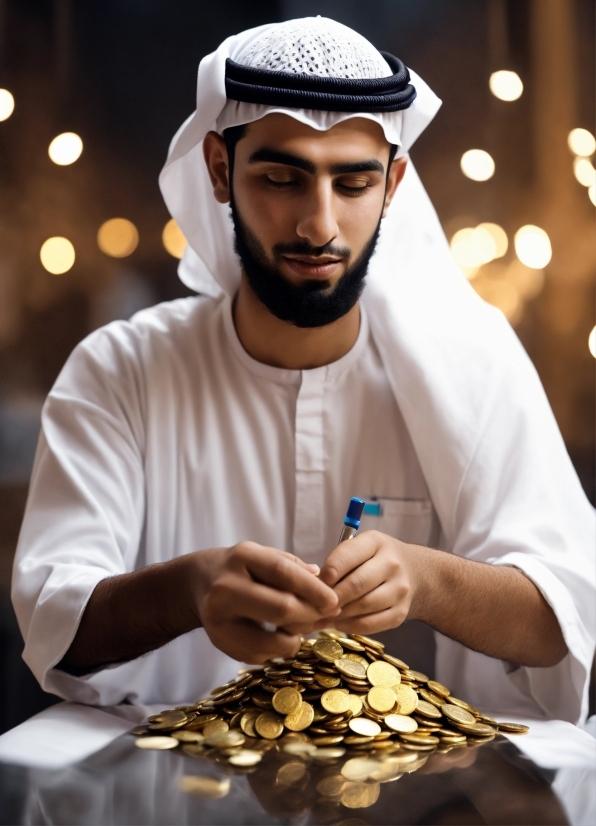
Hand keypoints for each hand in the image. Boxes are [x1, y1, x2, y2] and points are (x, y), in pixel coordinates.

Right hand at [190, 542, 339, 663]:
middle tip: (324, 616)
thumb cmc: (239, 569)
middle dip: (310, 615)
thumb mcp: (262, 556)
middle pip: (281, 608)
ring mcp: (219, 617)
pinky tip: (279, 635)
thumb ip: (292, 566)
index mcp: (241, 557)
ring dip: (296, 638)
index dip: (313, 589)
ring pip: (272, 640)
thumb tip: (323, 583)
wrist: (196, 583)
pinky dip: (278, 649)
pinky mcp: (219, 642)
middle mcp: (226, 586)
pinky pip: (260, 655)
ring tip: (300, 627)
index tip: (334, 601)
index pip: (283, 572)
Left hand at [316, 531, 417, 633]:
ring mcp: (399, 589)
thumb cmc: (375, 559)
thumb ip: (339, 562)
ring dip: (339, 614)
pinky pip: (372, 624)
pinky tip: (338, 623)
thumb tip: (312, 585)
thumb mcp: (360, 548)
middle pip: (357, 584)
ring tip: (323, 615)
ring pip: (364, 605)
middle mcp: (391, 564)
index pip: (349, 554)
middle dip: (332, 597)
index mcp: (376, 542)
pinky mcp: (401, 612)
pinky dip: (351, 626)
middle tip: (315, 605)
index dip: (331, 570)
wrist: (415, 572)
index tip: (315, 582)